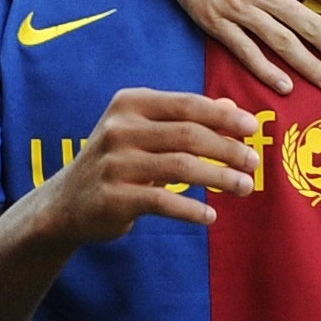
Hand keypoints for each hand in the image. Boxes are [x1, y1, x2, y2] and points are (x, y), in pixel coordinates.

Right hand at [33, 88, 258, 242]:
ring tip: (244, 188)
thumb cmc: (118, 161)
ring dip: (219, 178)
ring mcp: (114, 163)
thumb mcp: (146, 132)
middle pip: (189, 135)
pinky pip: (162, 202)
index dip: (224, 116)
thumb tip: (231, 106)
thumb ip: (185, 119)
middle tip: (255, 163)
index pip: (188, 105)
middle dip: (228, 149)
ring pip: (181, 167)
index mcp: (130, 104)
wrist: (66, 203)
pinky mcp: (113, 197)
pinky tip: (210, 216)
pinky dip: (191, 210)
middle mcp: (120, 129)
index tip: (253, 128)